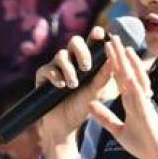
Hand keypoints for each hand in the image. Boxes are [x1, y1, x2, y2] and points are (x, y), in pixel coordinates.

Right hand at [35, 26, 113, 146]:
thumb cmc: (84, 106)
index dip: (95, 35)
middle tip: (86, 66)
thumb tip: (114, 59)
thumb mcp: (97, 92)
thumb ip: (104, 76)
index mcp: (86, 60)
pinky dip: (55, 76)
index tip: (100, 33)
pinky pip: (47, 69)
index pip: (91, 42)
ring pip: (61, 55)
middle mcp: (71, 59)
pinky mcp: (43, 75)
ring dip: (69, 69)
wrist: (66, 124)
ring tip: (73, 85)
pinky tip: (61, 86)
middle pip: (75, 42)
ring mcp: (56, 66)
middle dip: (81, 51)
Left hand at [88, 35, 157, 158]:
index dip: (112, 63)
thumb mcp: (119, 131)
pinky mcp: (147, 114)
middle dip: (118, 55)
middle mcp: (137, 98)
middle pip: (126, 72)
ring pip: (134, 79)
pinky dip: (135, 85)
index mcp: (130, 101)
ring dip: (128, 63)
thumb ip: (105, 118)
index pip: (119, 77)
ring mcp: (143, 104)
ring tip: (122, 46)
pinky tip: (129, 74)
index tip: (105, 47)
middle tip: (111, 36)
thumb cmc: (143, 144)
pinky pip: (140, 97)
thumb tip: (90, 106)